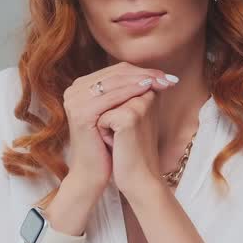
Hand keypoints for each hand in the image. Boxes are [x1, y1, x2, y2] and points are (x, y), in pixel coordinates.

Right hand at [62, 62, 175, 195]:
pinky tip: (147, 89)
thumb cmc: (108, 144)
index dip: (142, 71)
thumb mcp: (118, 112)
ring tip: (162, 81)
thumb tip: (156, 74)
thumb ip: (128, 91)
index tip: (166, 76)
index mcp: (81, 86)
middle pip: (115, 73)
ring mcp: (75, 100)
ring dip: (141, 79)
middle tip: (168, 77)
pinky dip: (130, 91)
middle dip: (144, 74)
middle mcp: (74, 90)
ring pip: (114, 82)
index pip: (116, 71)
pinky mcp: (80, 112)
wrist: (93, 172)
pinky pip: (110, 97)